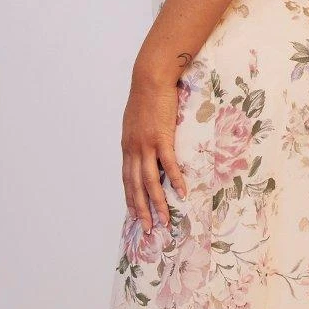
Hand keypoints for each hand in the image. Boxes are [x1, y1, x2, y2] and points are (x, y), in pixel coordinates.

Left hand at [121, 64, 188, 233]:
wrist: (150, 79)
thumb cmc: (145, 97)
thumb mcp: (135, 122)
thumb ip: (138, 137)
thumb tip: (144, 147)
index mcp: (127, 148)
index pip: (127, 180)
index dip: (130, 199)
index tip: (134, 215)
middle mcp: (134, 150)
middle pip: (136, 187)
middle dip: (141, 210)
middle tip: (147, 229)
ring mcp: (146, 145)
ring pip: (150, 181)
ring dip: (157, 203)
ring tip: (165, 219)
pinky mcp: (161, 138)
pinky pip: (169, 164)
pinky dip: (175, 180)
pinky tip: (182, 193)